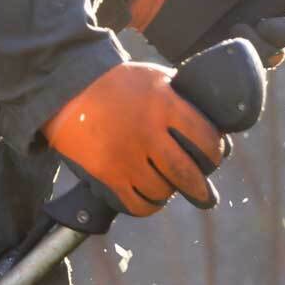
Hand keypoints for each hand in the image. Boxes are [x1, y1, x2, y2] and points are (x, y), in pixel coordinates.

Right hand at [44, 61, 227, 216]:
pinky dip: (148, 205)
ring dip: (169, 192)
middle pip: (187, 174)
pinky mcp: (107, 175)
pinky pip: (137, 205)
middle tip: (204, 194)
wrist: (68, 90)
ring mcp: (126, 157)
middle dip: (200, 188)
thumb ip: (181, 99)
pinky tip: (150, 197)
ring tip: (168, 186)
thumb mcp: (154, 78)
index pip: (205, 139)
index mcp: (164, 105)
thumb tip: (211, 124)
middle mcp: (147, 133)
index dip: (215, 154)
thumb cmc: (118, 84)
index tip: (213, 158)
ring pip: (162, 192)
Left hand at [129, 0, 284, 66]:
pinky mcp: (225, 61)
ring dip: (261, 47)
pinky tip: (225, 45)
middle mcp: (259, 21)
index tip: (279, 9)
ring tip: (234, 30)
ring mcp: (241, 43)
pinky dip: (244, 63)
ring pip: (272, 58)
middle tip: (263, 26)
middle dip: (284, 36)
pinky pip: (246, 75)